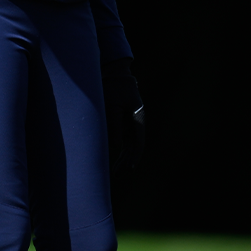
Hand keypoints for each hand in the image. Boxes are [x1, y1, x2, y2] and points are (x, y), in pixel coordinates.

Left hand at [101, 58, 144, 172]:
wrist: (116, 76)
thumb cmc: (113, 89)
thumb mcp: (112, 105)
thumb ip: (115, 125)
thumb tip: (116, 146)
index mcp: (138, 118)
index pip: (138, 142)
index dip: (134, 156)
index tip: (130, 168)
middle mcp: (137, 123)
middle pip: (134, 146)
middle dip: (127, 161)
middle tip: (118, 174)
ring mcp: (132, 123)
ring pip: (130, 145)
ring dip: (124, 158)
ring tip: (117, 173)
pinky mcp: (126, 123)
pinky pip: (124, 140)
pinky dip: (121, 151)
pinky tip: (117, 161)